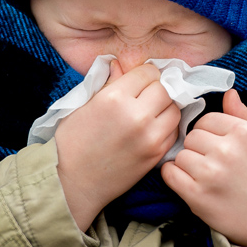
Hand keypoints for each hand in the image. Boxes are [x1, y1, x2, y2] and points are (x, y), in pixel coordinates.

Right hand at [52, 61, 180, 229]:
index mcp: (114, 98)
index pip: (148, 72)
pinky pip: (174, 131)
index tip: (138, 81)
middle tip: (145, 96)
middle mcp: (136, 115)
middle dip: (156, 89)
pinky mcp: (156, 154)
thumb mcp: (83, 105)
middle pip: (165, 89)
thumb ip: (107, 83)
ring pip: (174, 109)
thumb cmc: (72, 142)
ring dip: (165, 107)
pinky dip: (167, 126)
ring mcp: (150, 137)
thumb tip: (119, 64)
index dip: (143, 75)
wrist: (73, 182)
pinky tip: (152, 128)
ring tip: (150, 112)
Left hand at [161, 89, 246, 245]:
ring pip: (180, 155)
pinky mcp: (197, 196)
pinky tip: (188, 183)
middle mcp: (227, 150)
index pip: (207, 119)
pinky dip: (174, 177)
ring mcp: (210, 174)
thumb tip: (228, 93)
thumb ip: (243, 116)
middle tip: (212, 163)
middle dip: (198, 148)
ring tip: (205, 176)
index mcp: (244, 133)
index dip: (210, 132)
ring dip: (188, 164)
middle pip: (192, 136)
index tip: (218, 146)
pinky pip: (170, 174)